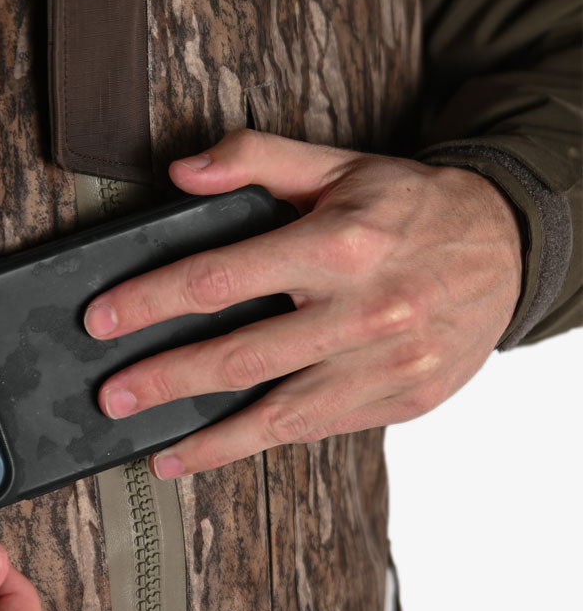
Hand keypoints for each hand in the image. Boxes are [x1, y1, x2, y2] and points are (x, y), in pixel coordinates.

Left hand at [83, 130, 521, 476]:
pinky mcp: (401, 399)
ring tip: (153, 448)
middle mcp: (364, 310)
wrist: (508, 247)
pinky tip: (216, 450)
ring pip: (278, 413)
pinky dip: (259, 445)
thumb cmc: (410, 206)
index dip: (151, 301)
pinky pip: (316, 430)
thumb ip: (255, 160)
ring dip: (207, 437)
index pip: (220, 278)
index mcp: (340, 244)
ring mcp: (385, 364)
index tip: (102, 320)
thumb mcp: (339, 163)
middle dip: (165, 379)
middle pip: (240, 355)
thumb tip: (180, 172)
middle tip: (111, 395)